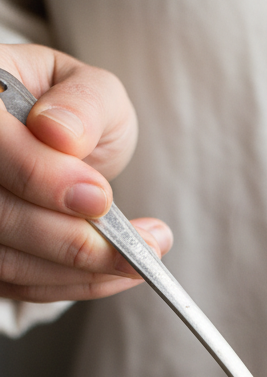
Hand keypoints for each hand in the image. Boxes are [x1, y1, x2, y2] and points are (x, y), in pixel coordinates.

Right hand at [0, 44, 170, 301]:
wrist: (61, 146)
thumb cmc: (74, 114)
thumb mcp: (92, 91)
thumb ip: (82, 105)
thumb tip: (61, 133)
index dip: (41, 176)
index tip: (99, 196)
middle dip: (71, 240)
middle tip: (138, 246)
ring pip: (9, 260)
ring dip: (83, 270)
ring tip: (143, 257)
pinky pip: (23, 284)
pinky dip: (76, 284)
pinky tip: (117, 271)